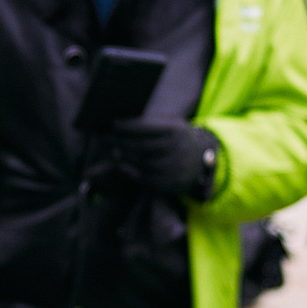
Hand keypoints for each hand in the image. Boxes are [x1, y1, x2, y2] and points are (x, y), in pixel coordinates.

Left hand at [103, 119, 218, 200]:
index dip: (128, 126)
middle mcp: (179, 148)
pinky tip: (122, 166)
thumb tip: (119, 124)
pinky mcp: (172, 183)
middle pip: (144, 146)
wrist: (199, 161)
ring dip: (126, 158)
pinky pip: (148, 179)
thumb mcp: (170, 125)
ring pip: (144, 163)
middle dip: (123, 142)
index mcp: (177, 130)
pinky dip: (131, 173)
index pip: (148, 127)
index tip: (114, 124)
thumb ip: (150, 124)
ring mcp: (177, 168)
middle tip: (108, 140)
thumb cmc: (176, 139)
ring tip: (114, 152)